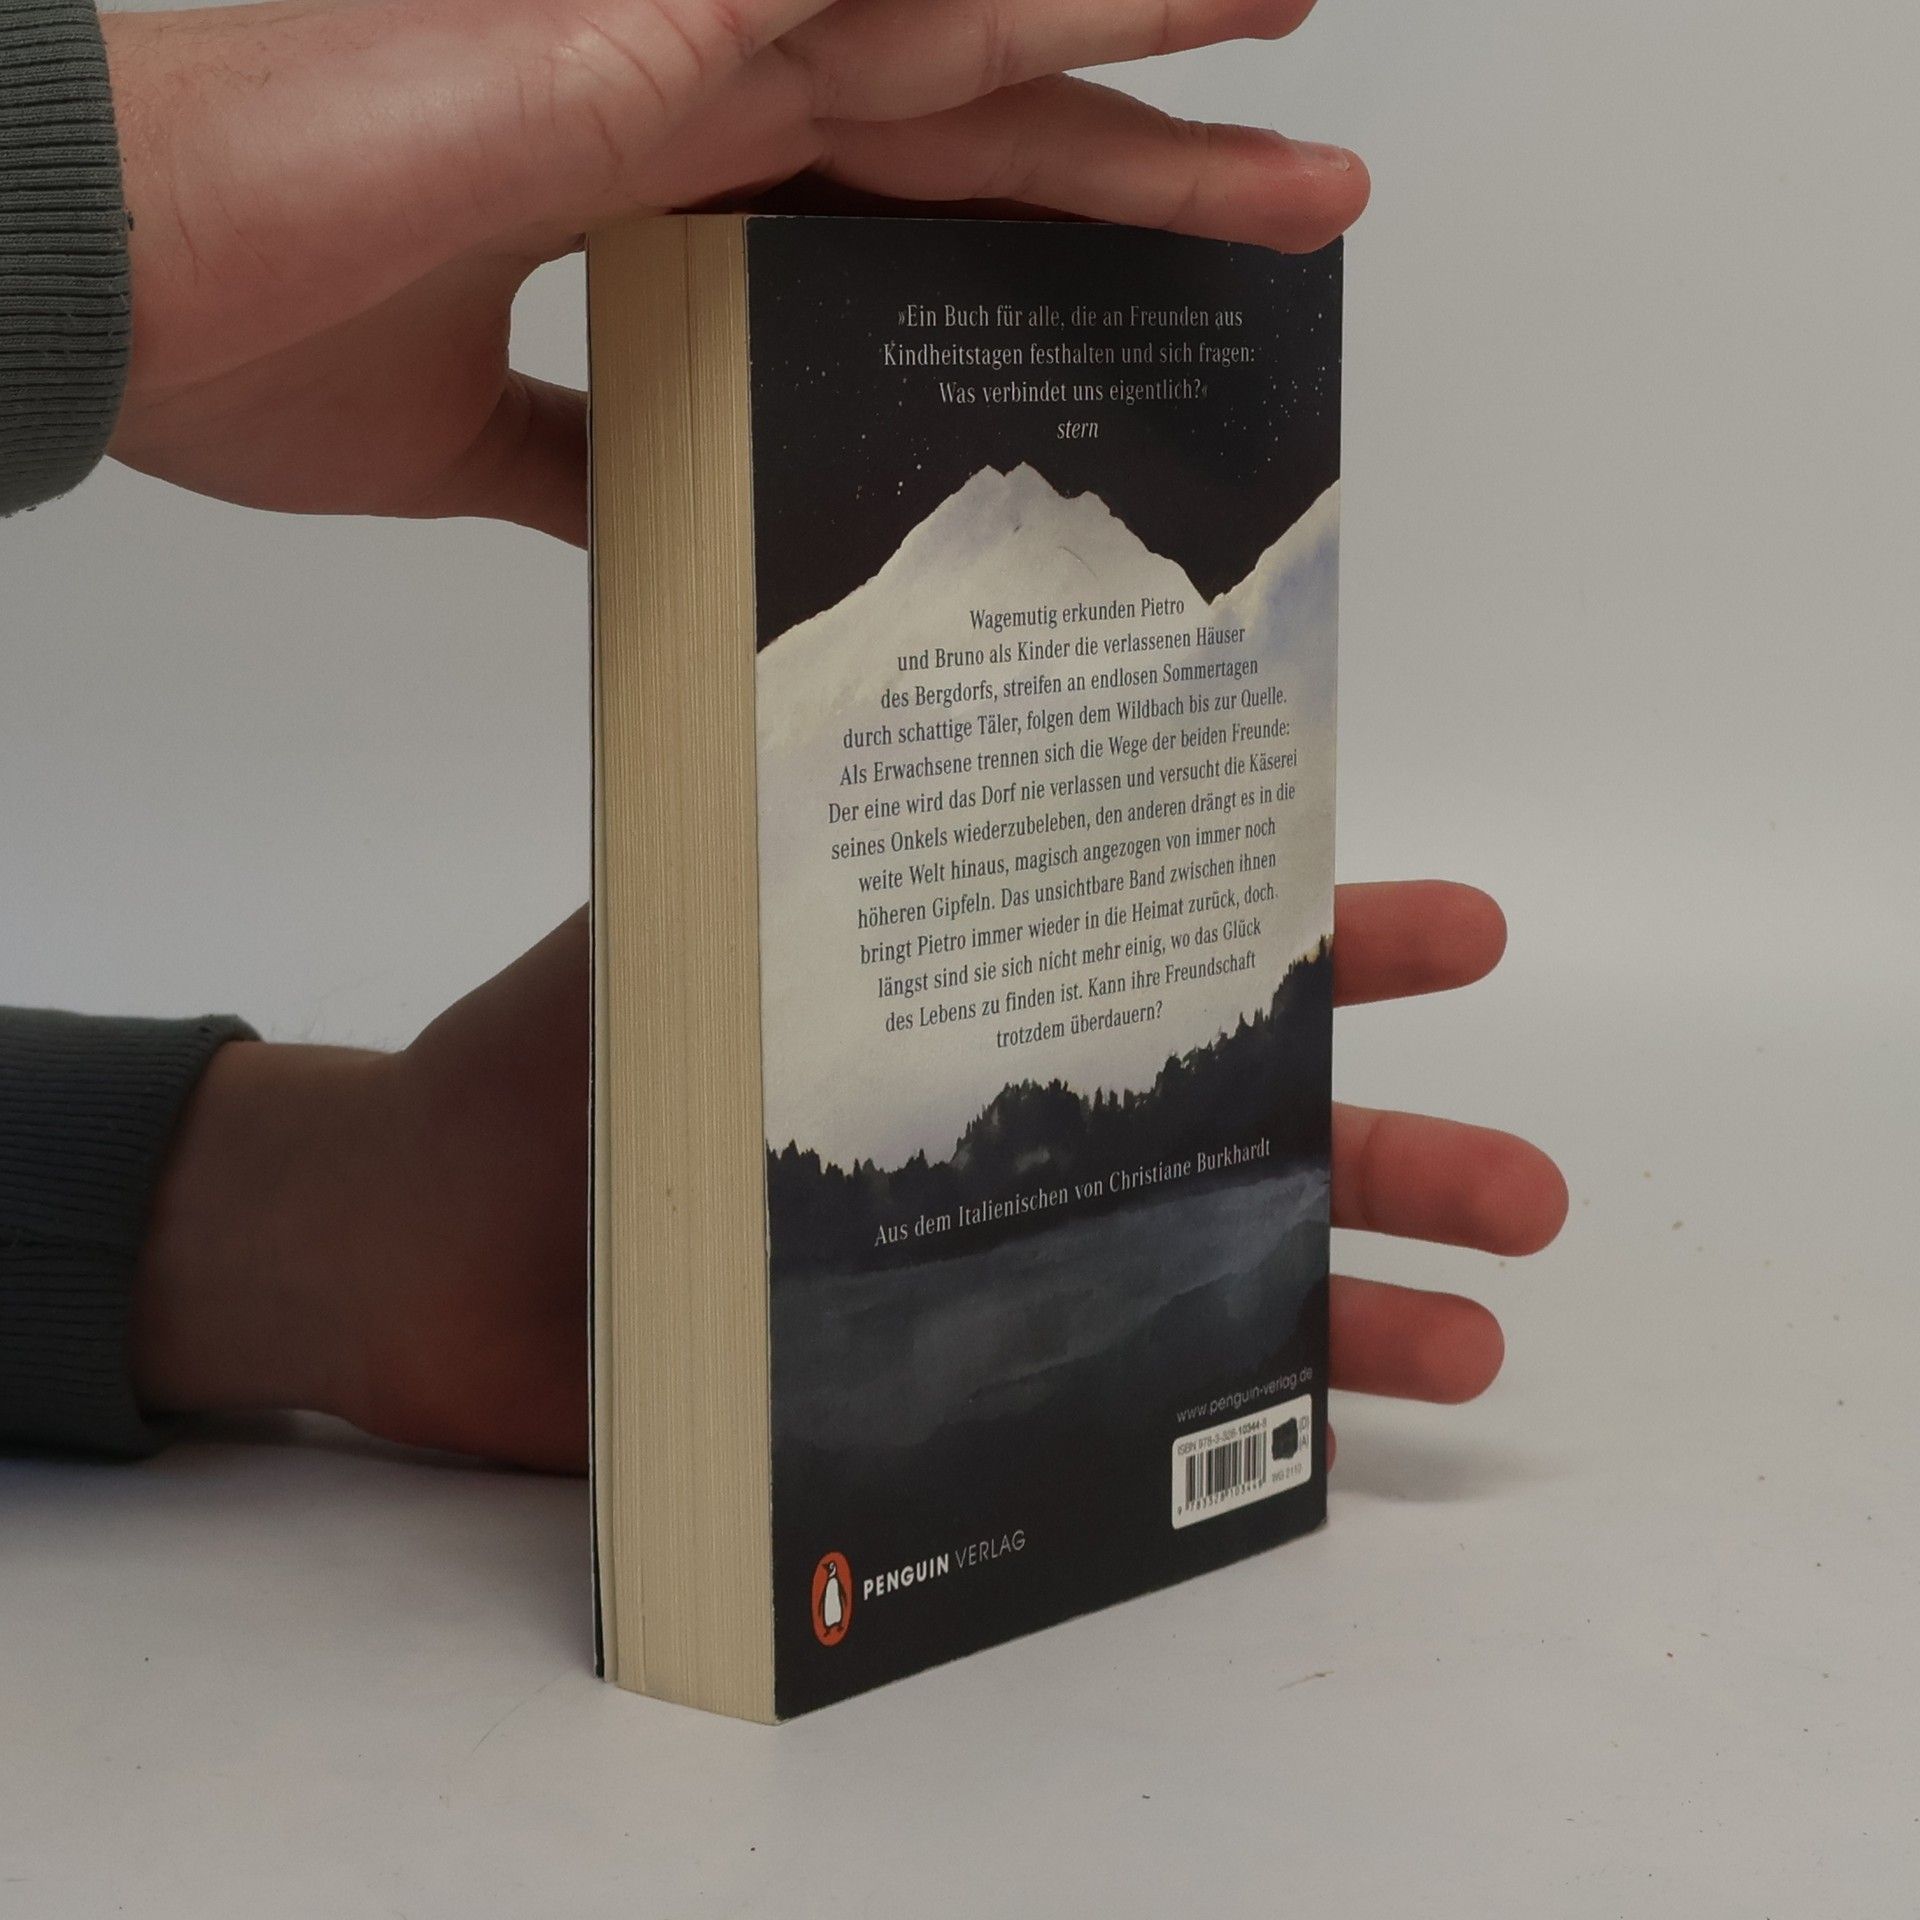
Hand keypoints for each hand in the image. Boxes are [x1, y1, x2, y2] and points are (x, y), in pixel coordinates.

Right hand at [101, 0, 1366, 541]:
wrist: (78, 272)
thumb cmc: (227, 328)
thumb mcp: (461, 441)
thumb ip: (591, 446)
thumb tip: (682, 507)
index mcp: (660, 176)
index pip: (906, 194)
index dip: (1042, 215)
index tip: (1163, 263)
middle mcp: (691, 91)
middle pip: (980, 116)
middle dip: (1151, 149)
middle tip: (1313, 177)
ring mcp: (668, 54)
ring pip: (957, 28)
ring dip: (1126, 27)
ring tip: (1296, 16)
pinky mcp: (628, 55)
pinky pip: (852, 9)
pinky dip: (984, 2)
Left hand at [132, 881, 1565, 1471]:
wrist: (425, 1257)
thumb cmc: (553, 1073)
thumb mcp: (696, 921)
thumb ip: (815, 841)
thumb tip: (957, 717)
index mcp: (969, 994)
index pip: (1174, 952)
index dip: (1325, 945)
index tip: (1464, 936)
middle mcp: (998, 1123)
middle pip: (1228, 1128)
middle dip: (1387, 1146)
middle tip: (1530, 1188)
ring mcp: (974, 1256)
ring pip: (1195, 1275)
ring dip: (1345, 1299)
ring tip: (1485, 1332)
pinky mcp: (925, 1378)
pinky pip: (1101, 1398)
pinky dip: (1211, 1423)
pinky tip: (1330, 1450)